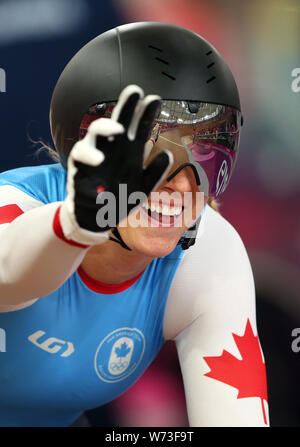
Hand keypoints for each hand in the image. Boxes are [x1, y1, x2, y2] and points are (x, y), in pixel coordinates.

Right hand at [59, 85, 172, 245]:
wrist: (98, 218)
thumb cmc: (120, 198)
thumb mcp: (142, 188)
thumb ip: (155, 173)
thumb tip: (167, 155)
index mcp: (129, 151)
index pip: (138, 128)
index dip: (145, 113)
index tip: (155, 100)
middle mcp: (111, 149)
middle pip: (116, 121)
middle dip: (125, 106)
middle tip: (134, 92)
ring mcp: (93, 156)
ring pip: (94, 133)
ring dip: (105, 127)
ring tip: (117, 129)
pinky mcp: (78, 168)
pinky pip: (80, 157)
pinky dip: (89, 158)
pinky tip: (100, 162)